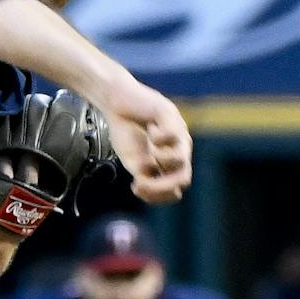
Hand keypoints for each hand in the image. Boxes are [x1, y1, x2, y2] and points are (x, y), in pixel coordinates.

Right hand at [99, 78, 191, 203]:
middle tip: (139, 183)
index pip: (176, 188)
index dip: (158, 196)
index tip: (135, 187)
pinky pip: (171, 135)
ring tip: (150, 150)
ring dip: (162, 160)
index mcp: (172, 163)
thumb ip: (143, 175)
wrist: (116, 102)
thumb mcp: (133, 160)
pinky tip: (150, 130)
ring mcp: (178, 132)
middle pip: (183, 179)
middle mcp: (180, 149)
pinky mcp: (171, 115)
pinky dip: (158, 138)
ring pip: (181, 159)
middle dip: (161, 187)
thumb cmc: (126, 131)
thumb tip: (148, 186)